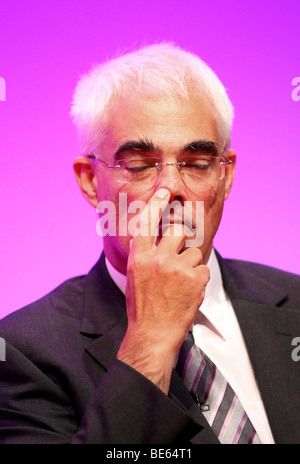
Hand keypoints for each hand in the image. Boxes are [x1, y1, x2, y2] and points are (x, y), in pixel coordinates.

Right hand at [116, 188, 209, 393]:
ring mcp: (176, 268)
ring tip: (181, 283)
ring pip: (194, 250)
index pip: (147, 222)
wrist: (152, 334)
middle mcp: (157, 258)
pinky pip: (202, 267)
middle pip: (178, 230)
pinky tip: (188, 292)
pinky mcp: (194, 279)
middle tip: (180, 251)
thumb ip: (145, 255)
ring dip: (191, 264)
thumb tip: (156, 238)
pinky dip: (198, 278)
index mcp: (139, 257)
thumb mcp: (136, 276)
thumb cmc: (142, 307)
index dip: (157, 204)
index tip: (165, 192)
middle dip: (183, 236)